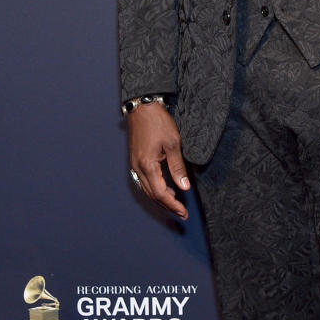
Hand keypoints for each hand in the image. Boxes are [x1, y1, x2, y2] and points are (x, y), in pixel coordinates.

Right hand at [127, 104, 190, 219]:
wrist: (142, 107)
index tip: (183, 212)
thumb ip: (178, 167)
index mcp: (147, 165)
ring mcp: (135, 165)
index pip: (160, 193)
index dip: (172, 205)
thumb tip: (183, 187)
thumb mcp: (173, 144)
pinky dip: (154, 189)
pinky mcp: (135, 160)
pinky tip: (164, 188)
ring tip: (175, 203)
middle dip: (168, 205)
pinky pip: (144, 181)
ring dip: (161, 198)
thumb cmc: (158, 122)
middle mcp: (138, 168)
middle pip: (152, 195)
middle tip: (182, 212)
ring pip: (147, 189)